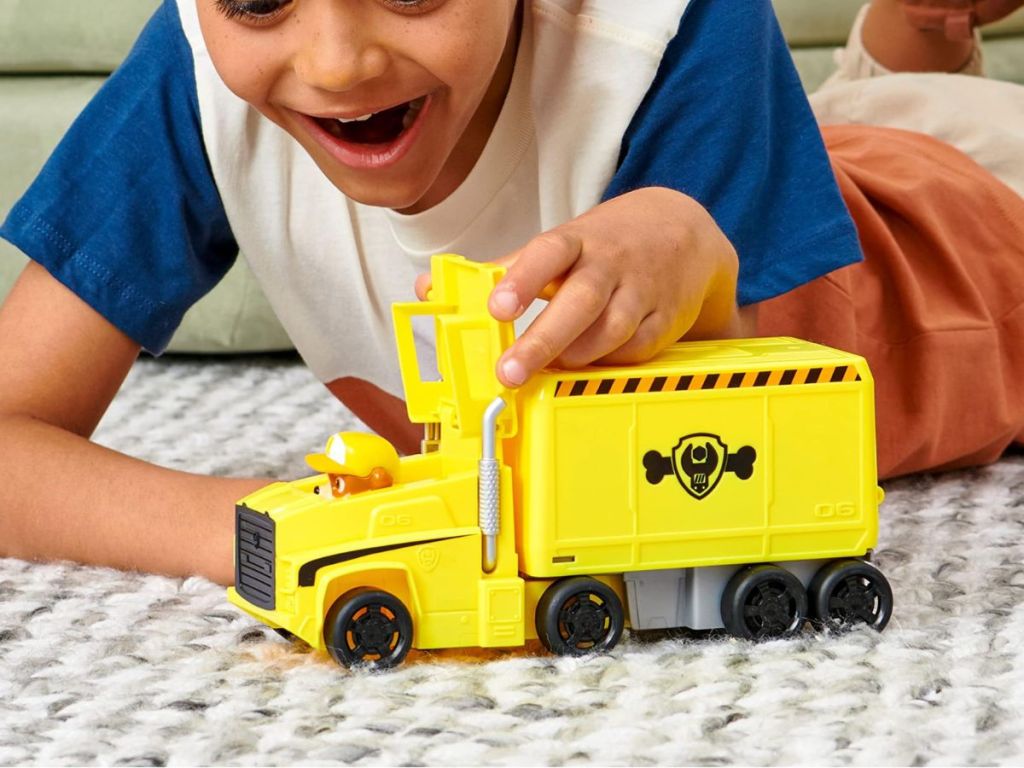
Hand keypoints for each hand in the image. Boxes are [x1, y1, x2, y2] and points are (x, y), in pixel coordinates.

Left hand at [478, 188, 740, 386]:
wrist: (683, 231)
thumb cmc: (606, 245)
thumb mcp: (558, 246)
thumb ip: (500, 270)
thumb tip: (430, 286)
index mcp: (576, 241)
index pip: (547, 254)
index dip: (522, 280)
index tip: (497, 307)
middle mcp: (609, 264)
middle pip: (579, 302)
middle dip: (543, 340)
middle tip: (510, 372)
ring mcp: (641, 291)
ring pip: (610, 331)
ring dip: (577, 355)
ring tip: (553, 366)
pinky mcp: (665, 319)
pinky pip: (637, 349)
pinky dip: (612, 361)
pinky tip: (595, 363)